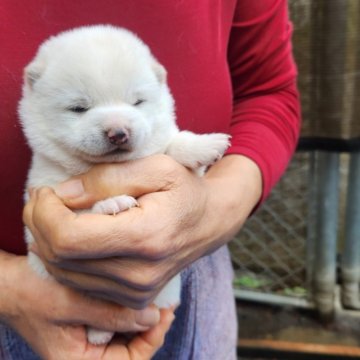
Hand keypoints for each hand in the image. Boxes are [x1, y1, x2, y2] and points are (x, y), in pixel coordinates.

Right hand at [0, 252, 173, 359]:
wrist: (7, 282)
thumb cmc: (29, 293)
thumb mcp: (69, 303)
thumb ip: (110, 314)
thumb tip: (153, 317)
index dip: (153, 339)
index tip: (165, 312)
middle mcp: (86, 355)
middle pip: (133, 348)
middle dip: (151, 326)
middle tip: (166, 300)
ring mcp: (89, 338)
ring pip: (127, 332)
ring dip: (142, 314)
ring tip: (156, 293)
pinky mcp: (88, 322)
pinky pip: (116, 319)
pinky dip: (129, 306)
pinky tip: (137, 289)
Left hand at [24, 154, 261, 307]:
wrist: (209, 221)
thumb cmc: (184, 189)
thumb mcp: (155, 167)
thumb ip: (107, 177)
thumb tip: (63, 194)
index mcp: (146, 237)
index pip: (70, 238)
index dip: (45, 214)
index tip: (45, 192)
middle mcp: (139, 274)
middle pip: (61, 259)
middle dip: (39, 225)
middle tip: (44, 200)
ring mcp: (136, 291)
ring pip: (65, 274)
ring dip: (49, 243)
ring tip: (57, 215)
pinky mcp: (132, 297)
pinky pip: (80, 284)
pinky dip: (66, 260)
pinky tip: (73, 237)